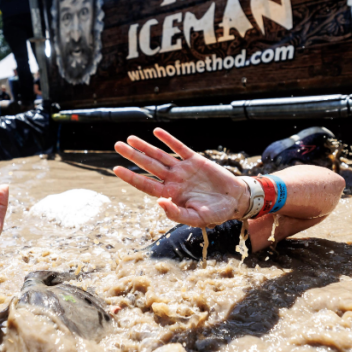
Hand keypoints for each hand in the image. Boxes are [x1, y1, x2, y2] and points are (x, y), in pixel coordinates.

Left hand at [113, 128, 247, 227]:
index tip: (116, 169)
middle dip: (133, 156)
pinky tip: (157, 132)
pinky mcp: (195, 160)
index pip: (145, 184)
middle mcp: (173, 180)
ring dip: (145, 146)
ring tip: (130, 138)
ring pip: (160, 155)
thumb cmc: (215, 213)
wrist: (235, 201)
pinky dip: (168, 139)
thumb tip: (159, 202)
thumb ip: (177, 213)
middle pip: (148, 166)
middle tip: (117, 145)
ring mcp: (183, 169)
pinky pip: (179, 147)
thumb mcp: (196, 219)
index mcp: (171, 194)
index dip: (131, 176)